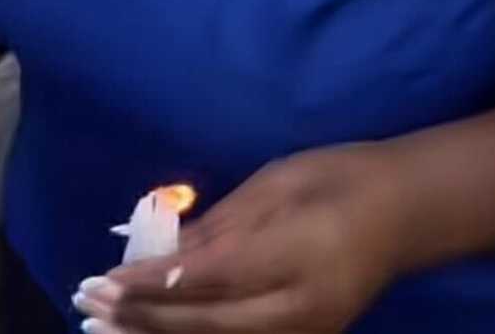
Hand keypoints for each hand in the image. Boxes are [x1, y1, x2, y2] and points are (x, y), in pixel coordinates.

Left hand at [75, 145, 405, 332]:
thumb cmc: (340, 176)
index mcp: (298, 254)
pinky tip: (154, 333)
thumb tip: (163, 249)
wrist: (405, 212)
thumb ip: (221, 222)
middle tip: (88, 305)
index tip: (103, 281)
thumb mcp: (277, 181)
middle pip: (208, 325)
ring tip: (105, 328)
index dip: (154, 284)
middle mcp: (300, 309)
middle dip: (143, 319)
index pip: (211, 277)